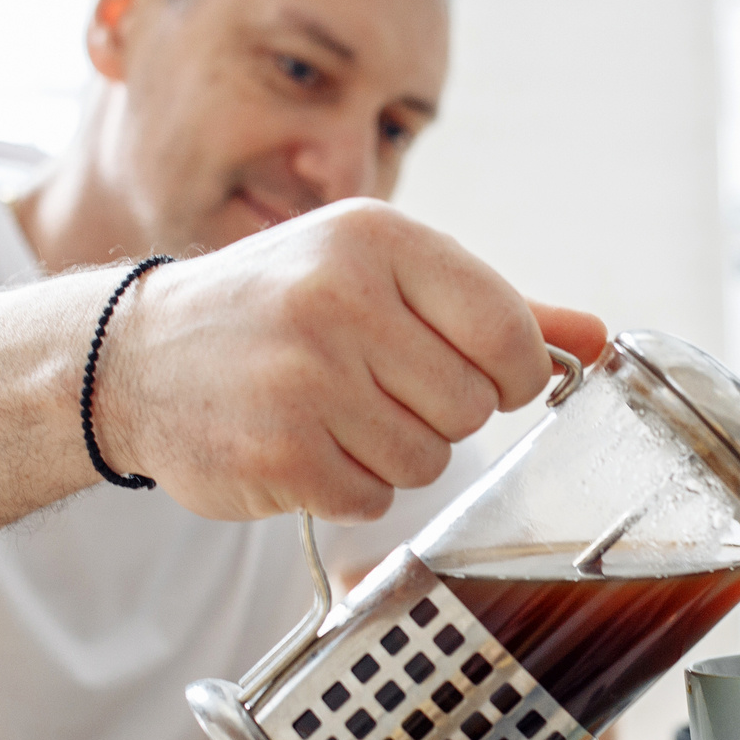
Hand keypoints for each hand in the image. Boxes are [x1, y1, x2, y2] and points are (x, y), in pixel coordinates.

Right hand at [91, 198, 608, 522]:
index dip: (511, 373)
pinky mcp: (279, 454)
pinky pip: (372, 500)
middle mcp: (340, 300)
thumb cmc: (277, 309)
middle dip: (438, 413)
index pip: (509, 331)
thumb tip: (602, 338)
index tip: (478, 374)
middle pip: (474, 407)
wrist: (137, 356)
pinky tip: (302, 446)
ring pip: (428, 461)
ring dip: (392, 455)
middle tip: (376, 388)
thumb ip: (494, 308)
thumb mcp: (378, 275)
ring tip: (332, 414)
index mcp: (377, 240)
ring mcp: (305, 379)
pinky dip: (347, 487)